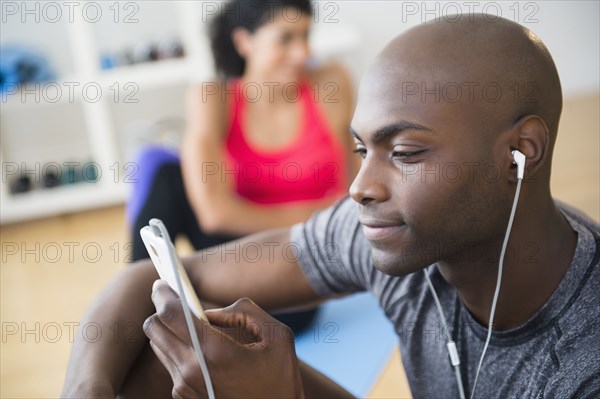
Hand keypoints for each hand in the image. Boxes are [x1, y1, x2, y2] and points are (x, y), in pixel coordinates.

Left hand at [143, 280, 304, 398]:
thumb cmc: (281, 380)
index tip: (162, 282)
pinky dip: (177, 348)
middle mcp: (192, 371)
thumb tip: (211, 311)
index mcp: (214, 352)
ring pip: (158, 346)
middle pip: (154, 329)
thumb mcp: (277, 336)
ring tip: (189, 322)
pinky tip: (199, 347)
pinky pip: (170, 364)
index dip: (162, 293)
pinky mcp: (184, 398)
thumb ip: (244, 311)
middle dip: (161, 309)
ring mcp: (184, 388)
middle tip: (173, 298)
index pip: (170, 314)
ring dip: (168, 329)